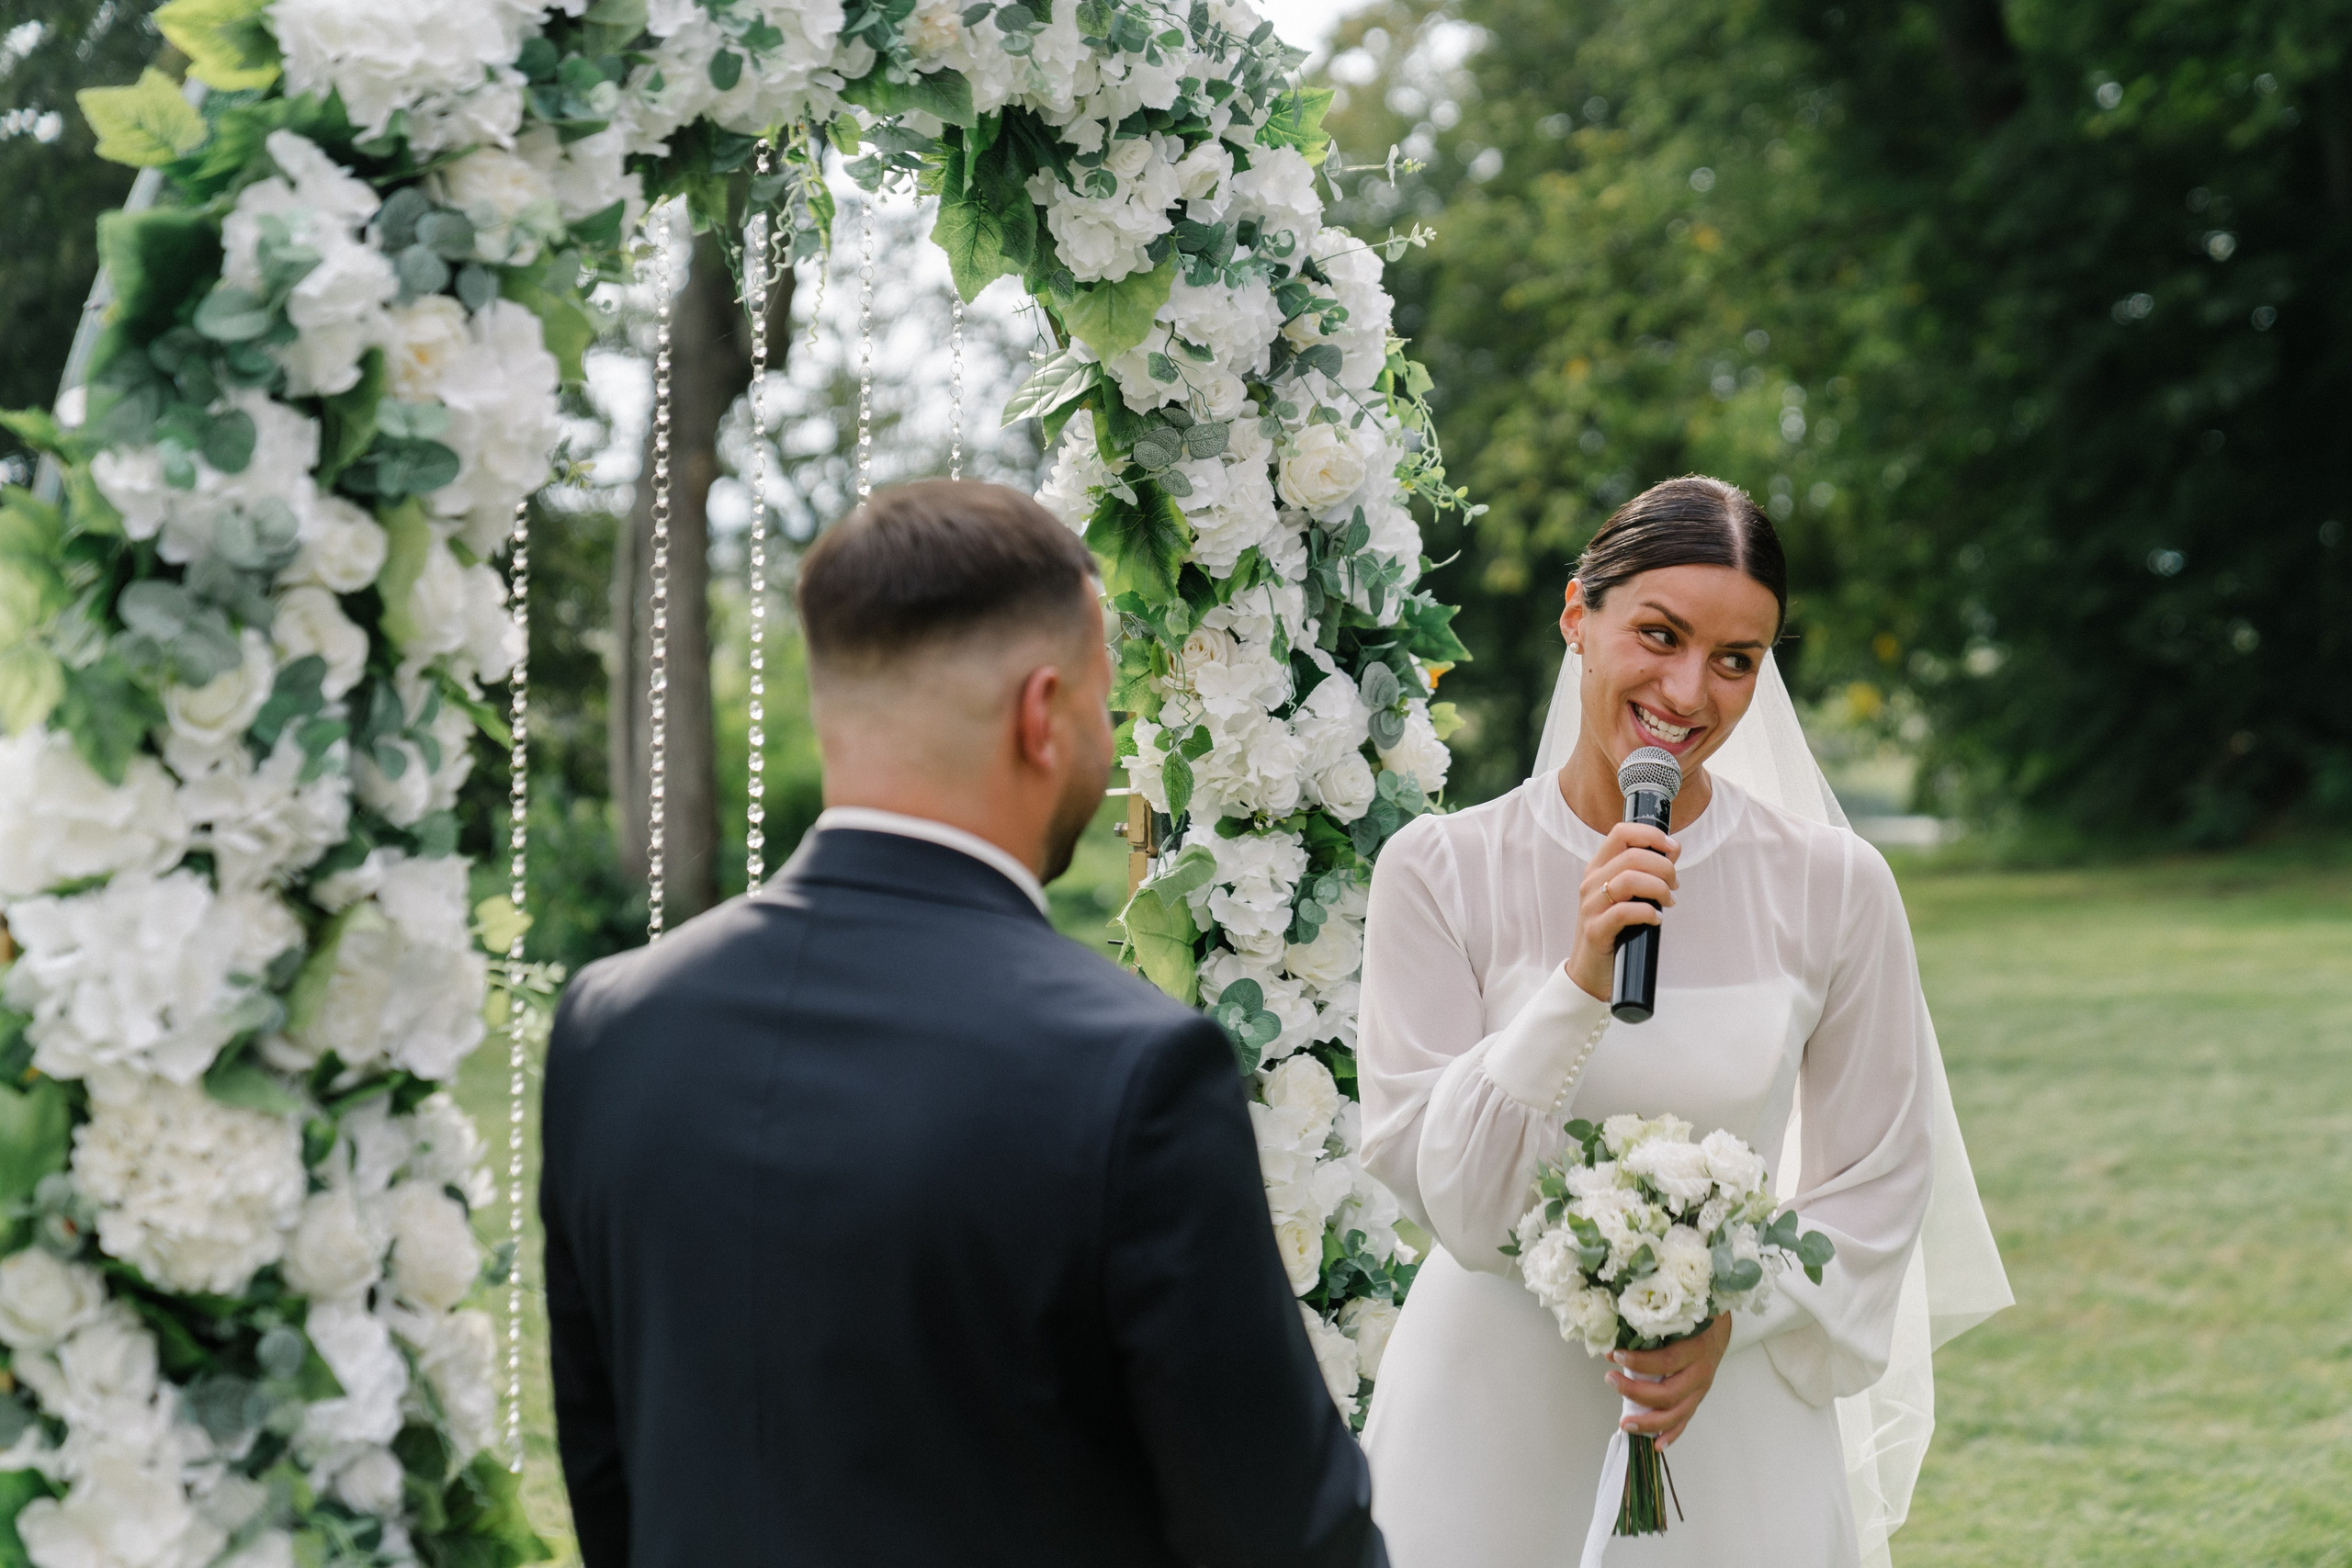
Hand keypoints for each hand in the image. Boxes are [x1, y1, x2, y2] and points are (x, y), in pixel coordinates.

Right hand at [1566, 821, 1681, 1000]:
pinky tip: (1656, 920)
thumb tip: (1671, 850)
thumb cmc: (1615, 931)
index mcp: (1598, 868)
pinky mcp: (1595, 930)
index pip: (1621, 833)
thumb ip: (1646, 872)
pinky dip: (1648, 913)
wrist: (1591, 971)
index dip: (1650, 835)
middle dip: (1664, 867)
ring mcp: (1590, 906)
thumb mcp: (1628, 895)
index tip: (1672, 848)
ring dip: (1659, 888)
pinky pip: (1624, 912)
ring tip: (1669, 902)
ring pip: (1628, 880)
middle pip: (1632, 856)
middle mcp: (1591, 883)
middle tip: (1674, 885)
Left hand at [1606, 1313, 1730, 1448]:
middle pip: (1669, 1393)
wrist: (1718, 1330)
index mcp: (1695, 1349)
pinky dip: (1671, 1435)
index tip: (1614, 1356)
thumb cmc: (1691, 1322)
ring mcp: (1701, 1390)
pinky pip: (1684, 1421)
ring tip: (1625, 1424)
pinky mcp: (1697, 1400)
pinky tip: (1656, 1445)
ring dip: (1649, 1422)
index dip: (1639, 1362)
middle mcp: (1700, 1373)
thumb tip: (1611, 1345)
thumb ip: (1649, 1331)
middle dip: (1636, 1392)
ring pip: (1677, 1414)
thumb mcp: (1674, 1320)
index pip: (1665, 1361)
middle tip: (1610, 1380)